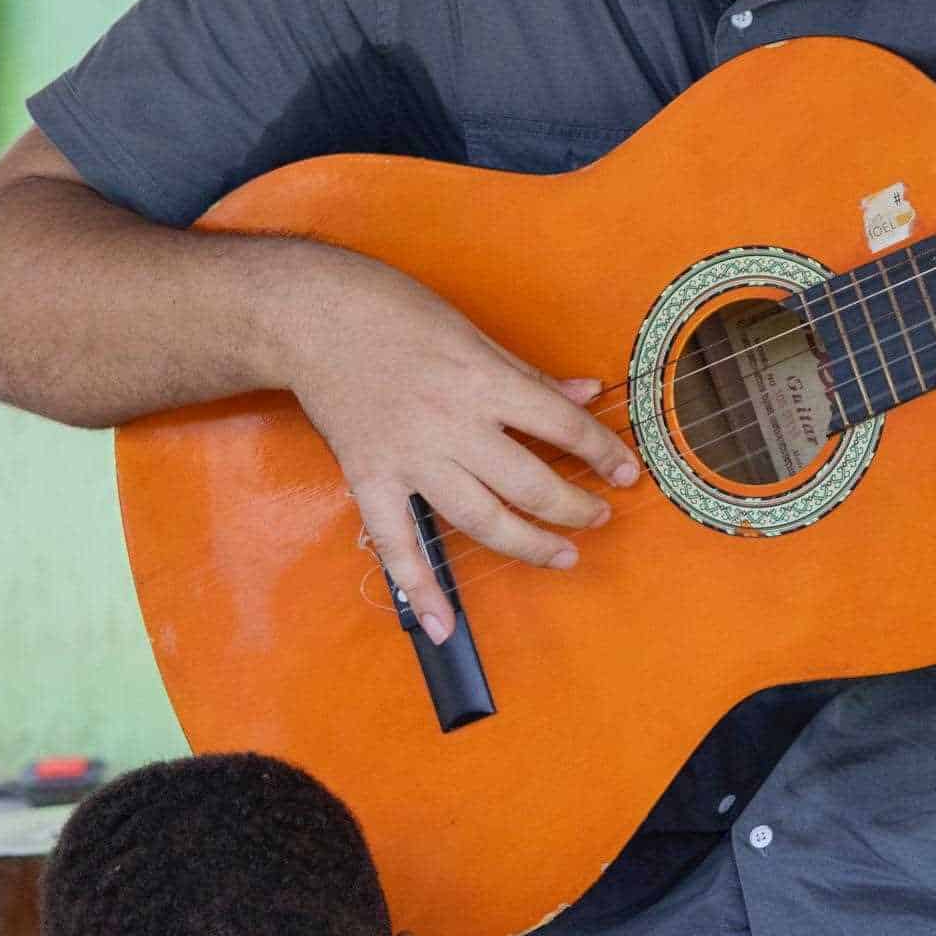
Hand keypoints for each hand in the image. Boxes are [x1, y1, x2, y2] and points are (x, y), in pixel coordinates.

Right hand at [275, 245, 639, 643]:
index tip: (625, 471)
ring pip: (480, 518)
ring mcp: (410, 458)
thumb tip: (586, 396)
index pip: (561, 425)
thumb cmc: (393, 311)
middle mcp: (452, 425)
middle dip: (574, 507)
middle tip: (598, 517)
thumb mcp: (472, 331)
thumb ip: (529, 375)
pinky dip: (420, 587)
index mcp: (483, 382)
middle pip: (529, 482)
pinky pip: (397, 543)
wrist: (310, 316)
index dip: (601, 452)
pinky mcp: (370, 478)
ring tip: (562, 556)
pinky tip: (442, 623)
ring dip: (528, 544)